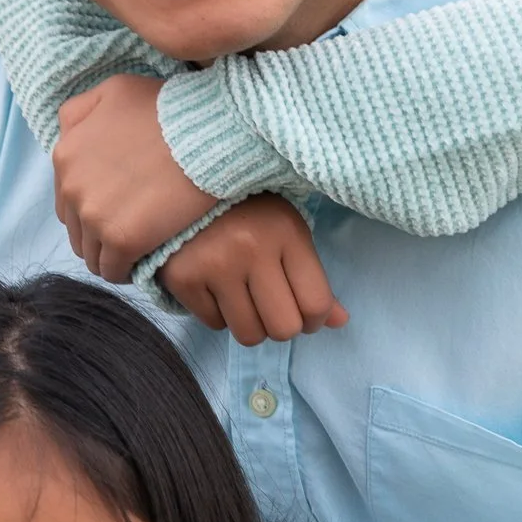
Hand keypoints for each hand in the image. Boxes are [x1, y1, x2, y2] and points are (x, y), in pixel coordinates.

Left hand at [54, 76, 216, 281]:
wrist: (208, 132)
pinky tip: (142, 264)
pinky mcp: (121, 239)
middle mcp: (71, 186)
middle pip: (76, 228)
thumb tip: (69, 134)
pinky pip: (112, 269)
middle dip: (97, 232)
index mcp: (66, 152)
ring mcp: (94, 215)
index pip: (67, 197)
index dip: (93, 205)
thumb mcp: (114, 89)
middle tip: (129, 230)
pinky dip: (124, 271)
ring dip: (108, 255)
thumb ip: (81, 111)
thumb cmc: (168, 107)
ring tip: (135, 251)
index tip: (118, 208)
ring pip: (90, 253)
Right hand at [158, 198, 346, 345]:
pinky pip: (214, 325)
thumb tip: (339, 322)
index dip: (315, 320)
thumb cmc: (248, 210)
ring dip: (251, 323)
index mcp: (286, 232)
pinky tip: (216, 287)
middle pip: (283, 328)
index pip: (315, 303)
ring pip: (248, 335)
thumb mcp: (288, 233)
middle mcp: (251, 249)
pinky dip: (219, 314)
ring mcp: (213, 265)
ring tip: (244, 297)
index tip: (305, 314)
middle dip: (281, 326)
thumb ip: (313, 279)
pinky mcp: (182, 278)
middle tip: (272, 307)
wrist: (185, 186)